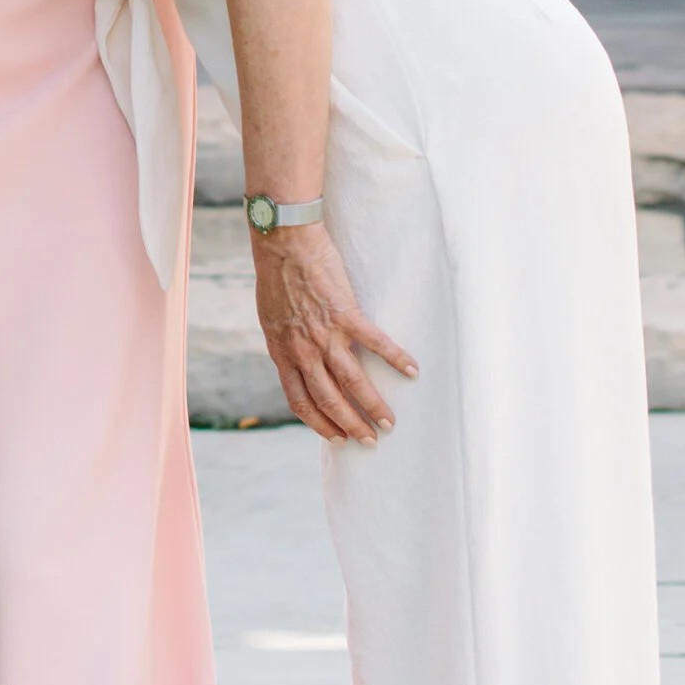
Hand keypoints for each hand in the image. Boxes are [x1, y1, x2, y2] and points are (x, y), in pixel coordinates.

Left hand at [251, 226, 415, 444]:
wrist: (282, 244)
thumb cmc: (276, 277)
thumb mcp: (272, 321)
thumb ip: (286, 344)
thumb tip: (298, 362)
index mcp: (283, 353)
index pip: (301, 402)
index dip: (320, 424)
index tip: (337, 439)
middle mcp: (303, 351)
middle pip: (329, 400)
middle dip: (351, 425)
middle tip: (371, 440)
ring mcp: (324, 334)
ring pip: (352, 382)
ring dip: (373, 406)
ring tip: (389, 421)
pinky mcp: (345, 314)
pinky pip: (375, 343)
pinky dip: (395, 359)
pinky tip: (412, 370)